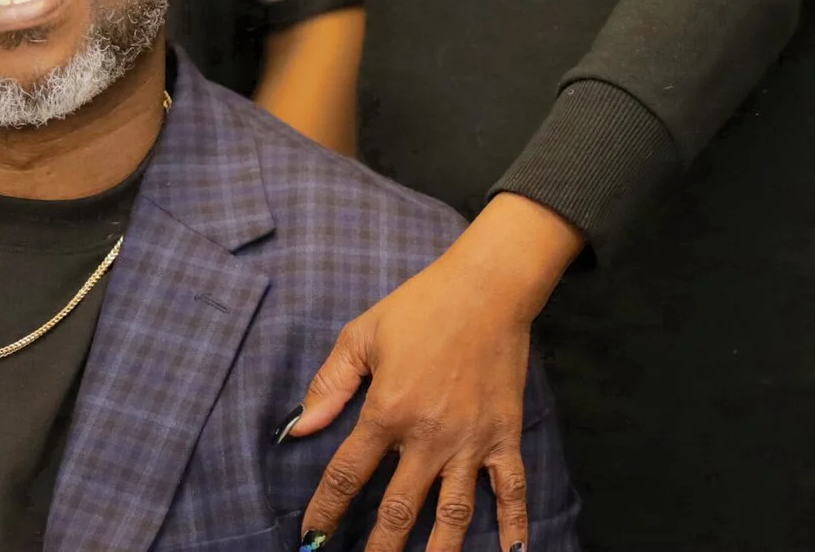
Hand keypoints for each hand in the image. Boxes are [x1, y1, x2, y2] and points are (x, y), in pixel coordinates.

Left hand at [294, 195, 582, 550]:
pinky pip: (511, 491)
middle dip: (379, 549)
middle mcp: (429, 436)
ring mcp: (471, 441)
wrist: (485, 289)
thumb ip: (329, 384)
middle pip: (398, 509)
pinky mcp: (505, 437)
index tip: (312, 538)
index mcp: (387, 410)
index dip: (326, 510)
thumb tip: (299, 428)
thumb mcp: (361, 335)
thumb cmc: (418, 307)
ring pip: (453, 514)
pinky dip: (514, 527)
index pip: (348, 474)